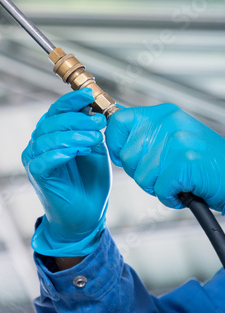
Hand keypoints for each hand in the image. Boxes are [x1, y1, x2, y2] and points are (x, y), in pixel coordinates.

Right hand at [21, 89, 110, 255]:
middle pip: (51, 122)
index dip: (71, 101)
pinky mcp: (36, 175)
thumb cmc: (90, 182)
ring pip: (48, 138)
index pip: (56, 111)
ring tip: (95, 139)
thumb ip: (91, 131)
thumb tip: (93, 109)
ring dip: (73, 135)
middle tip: (99, 122)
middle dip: (77, 118)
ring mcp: (34, 159)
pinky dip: (61, 153)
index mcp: (51, 134)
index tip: (89, 94)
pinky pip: (44, 159)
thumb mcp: (95, 150)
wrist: (86, 216)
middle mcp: (38, 143)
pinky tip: (77, 152)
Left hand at [106, 104, 224, 212]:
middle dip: (141, 172)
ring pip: (141, 176)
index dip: (115, 144)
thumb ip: (144, 132)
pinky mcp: (185, 163)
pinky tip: (186, 190)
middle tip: (167, 173)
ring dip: (158, 187)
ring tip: (180, 180)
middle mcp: (169, 123)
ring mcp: (178, 142)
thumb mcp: (173, 137)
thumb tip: (108, 125)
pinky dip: (171, 198)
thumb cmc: (205, 163)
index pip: (118, 121)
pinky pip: (159, 189)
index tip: (123, 155)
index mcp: (164, 114)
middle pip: (127, 156)